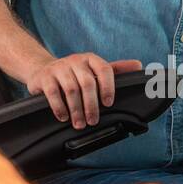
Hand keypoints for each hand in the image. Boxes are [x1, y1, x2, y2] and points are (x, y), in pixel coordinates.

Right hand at [25, 54, 142, 128]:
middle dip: (91, 105)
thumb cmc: (75, 73)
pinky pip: (53, 93)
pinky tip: (64, 117)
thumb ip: (116, 69)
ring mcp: (59, 67)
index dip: (108, 87)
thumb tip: (139, 65)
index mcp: (91, 59)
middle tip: (93, 121)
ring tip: (79, 124)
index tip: (109, 103)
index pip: (104, 69)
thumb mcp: (94, 70)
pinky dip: (59, 107)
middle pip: (87, 83)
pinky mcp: (45, 76)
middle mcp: (75, 60)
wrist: (43, 70)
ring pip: (71, 89)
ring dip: (76, 110)